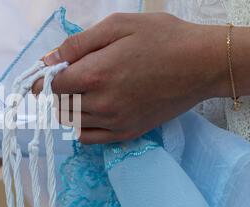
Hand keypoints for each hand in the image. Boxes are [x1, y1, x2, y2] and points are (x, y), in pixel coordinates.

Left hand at [33, 13, 228, 143]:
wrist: (203, 64)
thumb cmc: (162, 38)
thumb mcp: (118, 26)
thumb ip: (77, 44)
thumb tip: (48, 59)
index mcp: (95, 75)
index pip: (51, 86)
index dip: (46, 78)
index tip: (49, 71)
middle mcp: (101, 104)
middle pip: (59, 105)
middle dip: (57, 91)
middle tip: (69, 77)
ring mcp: (115, 122)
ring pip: (71, 122)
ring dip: (67, 107)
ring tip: (82, 91)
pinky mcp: (127, 133)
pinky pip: (89, 138)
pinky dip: (81, 125)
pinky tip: (90, 110)